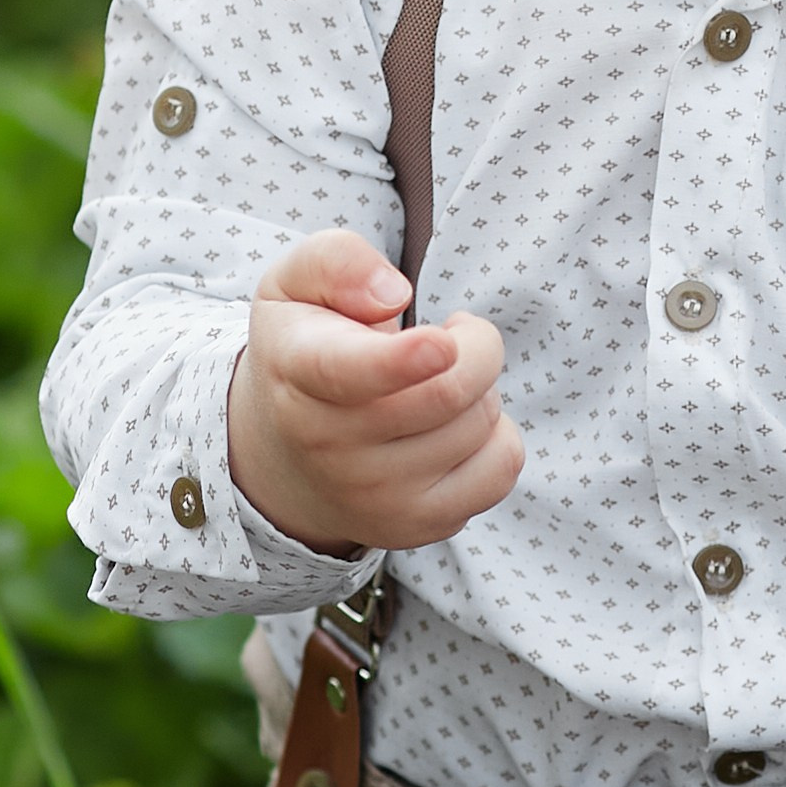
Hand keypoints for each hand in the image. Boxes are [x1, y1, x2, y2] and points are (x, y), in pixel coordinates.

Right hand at [226, 229, 523, 554]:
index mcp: (300, 371)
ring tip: (438, 383)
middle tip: (453, 336)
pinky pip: (502, 468)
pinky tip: (456, 425)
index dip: (402, 360)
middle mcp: (329, 445)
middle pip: (449, 391)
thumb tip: (392, 294)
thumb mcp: (296, 283)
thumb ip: (336, 261)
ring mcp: (373, 495)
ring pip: (480, 425)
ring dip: (480, 389)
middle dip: (477, 345)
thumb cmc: (307, 346)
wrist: (284, 454)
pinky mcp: (416, 525)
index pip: (350, 372)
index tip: (443, 343)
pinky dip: (497, 434)